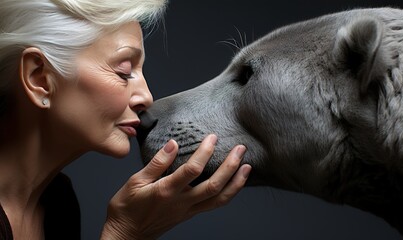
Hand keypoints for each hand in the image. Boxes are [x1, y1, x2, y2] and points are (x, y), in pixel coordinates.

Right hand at [100, 134, 251, 239]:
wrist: (127, 235)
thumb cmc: (127, 208)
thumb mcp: (135, 181)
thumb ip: (157, 163)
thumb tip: (173, 144)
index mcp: (166, 191)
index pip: (192, 170)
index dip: (205, 152)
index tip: (212, 137)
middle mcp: (182, 202)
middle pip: (214, 186)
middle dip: (230, 167)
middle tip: (240, 148)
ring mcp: (188, 210)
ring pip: (219, 199)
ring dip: (236, 183)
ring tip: (247, 166)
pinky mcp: (190, 214)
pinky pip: (215, 205)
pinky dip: (229, 194)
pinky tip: (234, 183)